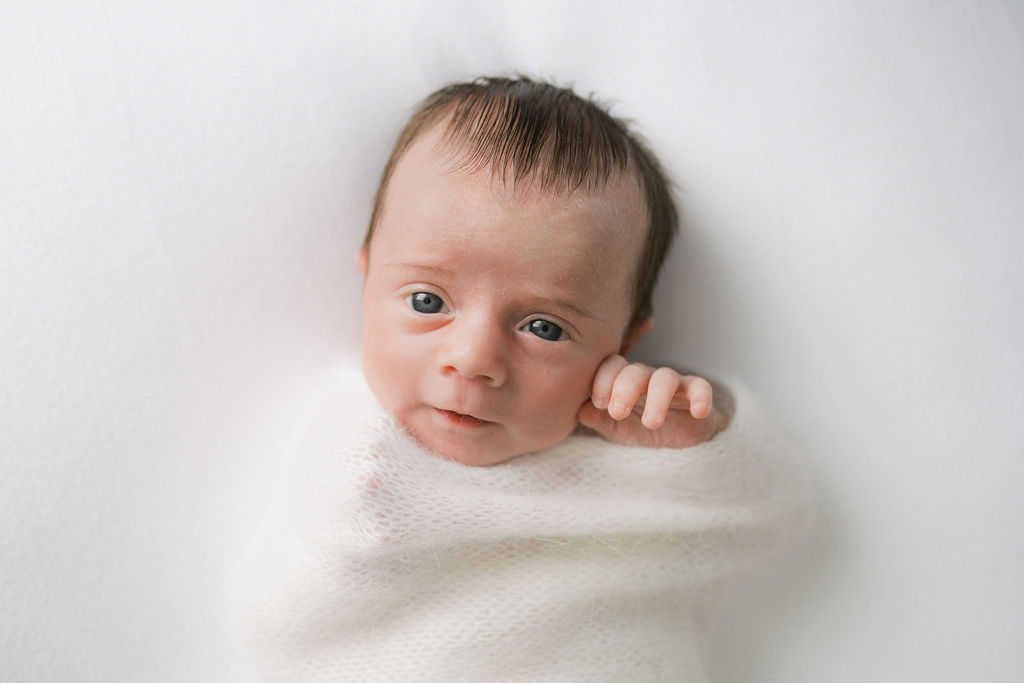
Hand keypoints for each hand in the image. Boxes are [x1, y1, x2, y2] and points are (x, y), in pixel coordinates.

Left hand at [577, 354, 726, 448]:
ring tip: (652, 423)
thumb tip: (581, 410)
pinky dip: (701, 397)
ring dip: (658, 398)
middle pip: (635, 371)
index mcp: (623, 380)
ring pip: (666, 378)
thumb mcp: (615, 428)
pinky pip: (701, 387)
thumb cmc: (639, 427)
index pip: (611, 367)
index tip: (599, 402)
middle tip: (618, 411)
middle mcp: (647, 377)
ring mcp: (673, 383)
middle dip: (625, 388)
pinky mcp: (696, 393)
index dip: (603, 380)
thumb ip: (597, 419)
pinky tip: (698, 411)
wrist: (676, 439)